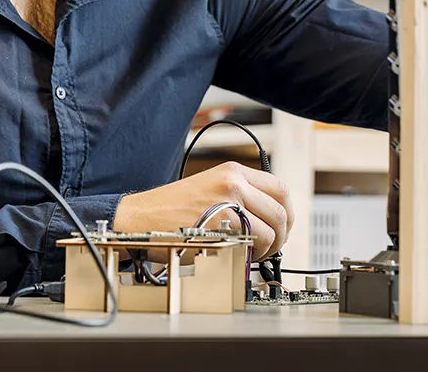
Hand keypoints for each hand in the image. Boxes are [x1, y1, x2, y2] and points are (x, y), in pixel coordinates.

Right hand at [112, 162, 293, 258]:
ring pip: (271, 230)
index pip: (280, 189)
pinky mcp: (221, 226)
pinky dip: (252, 254)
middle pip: (280, 211)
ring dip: (267, 248)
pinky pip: (252, 243)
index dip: (287, 213)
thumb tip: (268, 217)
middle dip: (282, 235)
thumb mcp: (209, 188)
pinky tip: (240, 256)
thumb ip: (239, 195)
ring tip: (252, 253)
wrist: (140, 218)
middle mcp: (234, 183)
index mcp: (232, 171)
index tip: (283, 227)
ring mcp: (228, 204)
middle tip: (270, 247)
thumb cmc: (169, 209)